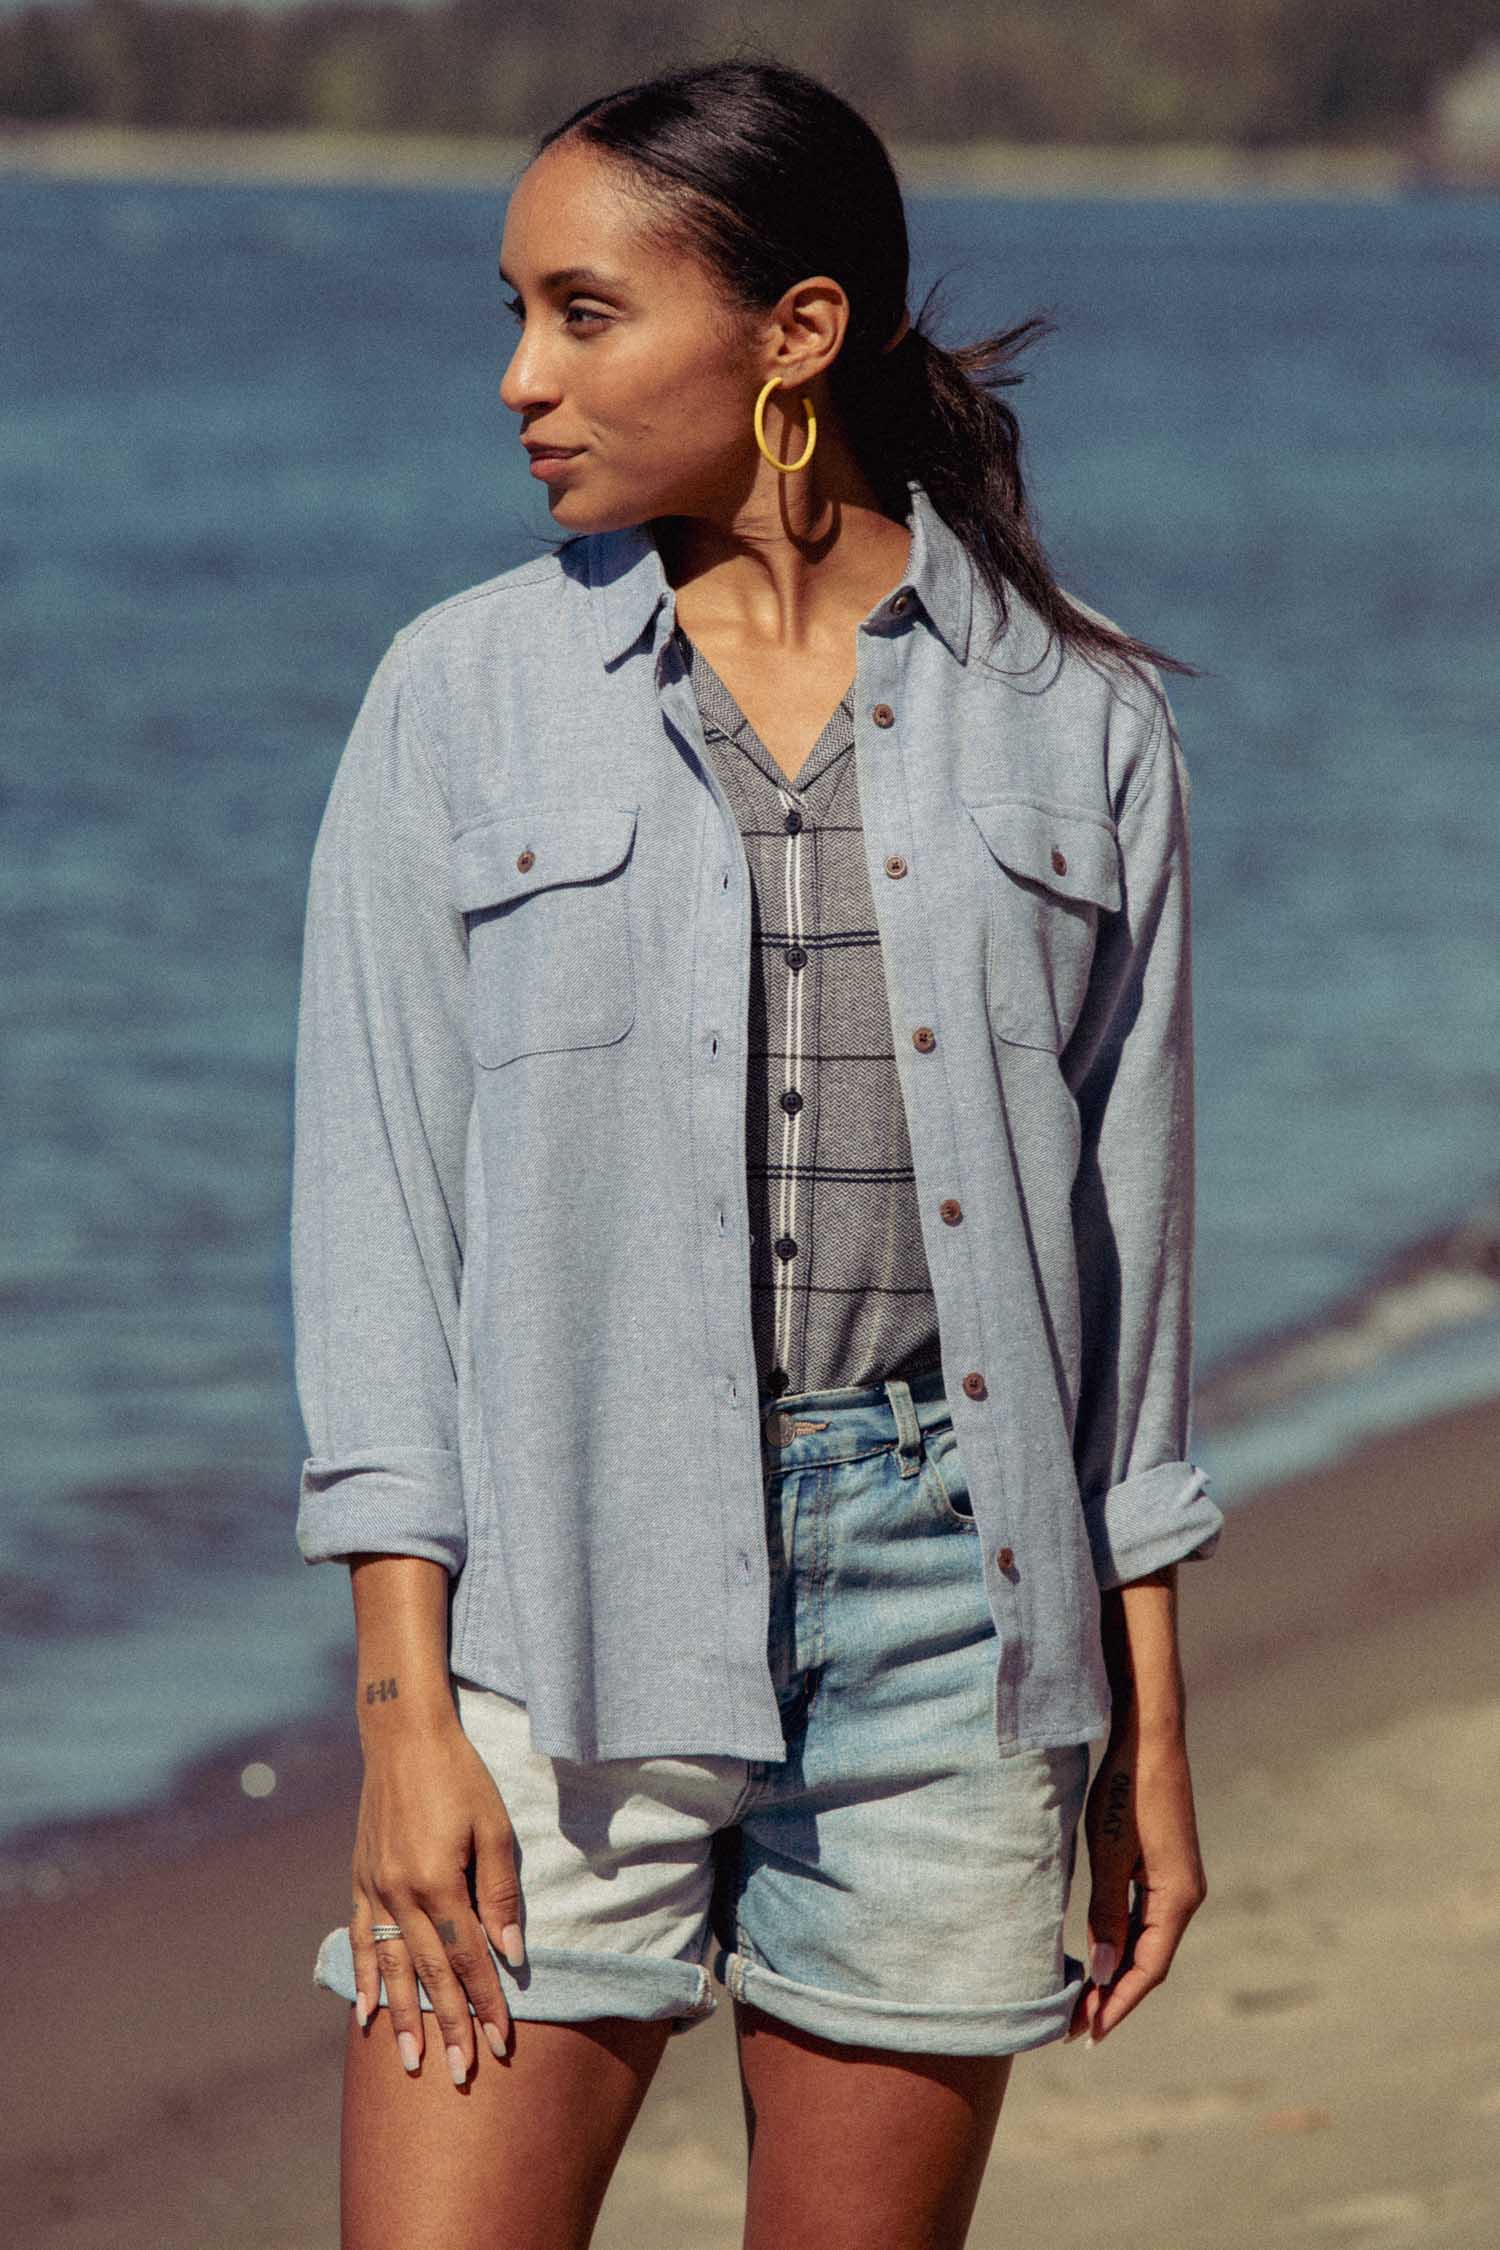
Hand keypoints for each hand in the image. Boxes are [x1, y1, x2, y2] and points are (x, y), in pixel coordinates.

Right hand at [349, 1715, 526, 2083]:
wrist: (403, 1738)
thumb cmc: (460, 1777)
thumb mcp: (494, 1828)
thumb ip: (501, 1893)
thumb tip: (511, 1955)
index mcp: (437, 1880)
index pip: (468, 1957)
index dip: (486, 2002)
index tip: (501, 2044)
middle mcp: (400, 1893)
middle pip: (429, 1974)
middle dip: (448, 2026)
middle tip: (459, 2075)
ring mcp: (374, 1889)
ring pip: (390, 1968)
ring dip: (403, 2019)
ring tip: (413, 2063)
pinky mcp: (360, 1880)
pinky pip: (362, 1939)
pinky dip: (363, 1978)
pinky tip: (364, 2013)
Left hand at [1066, 1713, 1207, 2045]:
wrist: (1149, 1737)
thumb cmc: (1126, 1790)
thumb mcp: (1109, 1853)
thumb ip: (1108, 1913)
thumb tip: (1104, 1971)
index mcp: (1177, 1898)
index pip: (1148, 1970)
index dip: (1118, 2005)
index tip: (1087, 2034)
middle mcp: (1186, 1896)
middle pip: (1150, 1963)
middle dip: (1114, 1997)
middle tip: (1074, 2028)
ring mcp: (1179, 1881)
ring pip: (1148, 1943)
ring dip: (1118, 1973)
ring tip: (1082, 2002)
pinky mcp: (1166, 1867)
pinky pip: (1146, 1919)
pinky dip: (1123, 1943)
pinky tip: (1101, 1955)